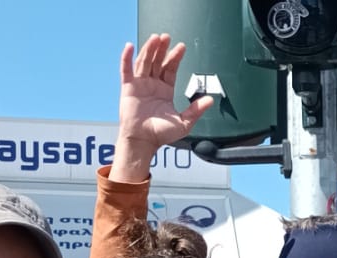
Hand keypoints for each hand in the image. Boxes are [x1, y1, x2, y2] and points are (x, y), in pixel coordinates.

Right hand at [111, 35, 212, 181]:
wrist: (143, 142)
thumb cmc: (161, 134)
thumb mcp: (184, 122)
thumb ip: (196, 110)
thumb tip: (211, 100)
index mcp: (165, 90)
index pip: (170, 69)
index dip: (175, 57)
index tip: (181, 47)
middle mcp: (152, 85)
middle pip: (157, 61)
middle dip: (162, 49)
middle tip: (167, 37)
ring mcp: (139, 85)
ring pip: (144, 62)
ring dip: (149, 49)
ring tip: (155, 38)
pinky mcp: (127, 88)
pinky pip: (126, 70)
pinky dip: (126, 58)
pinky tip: (130, 46)